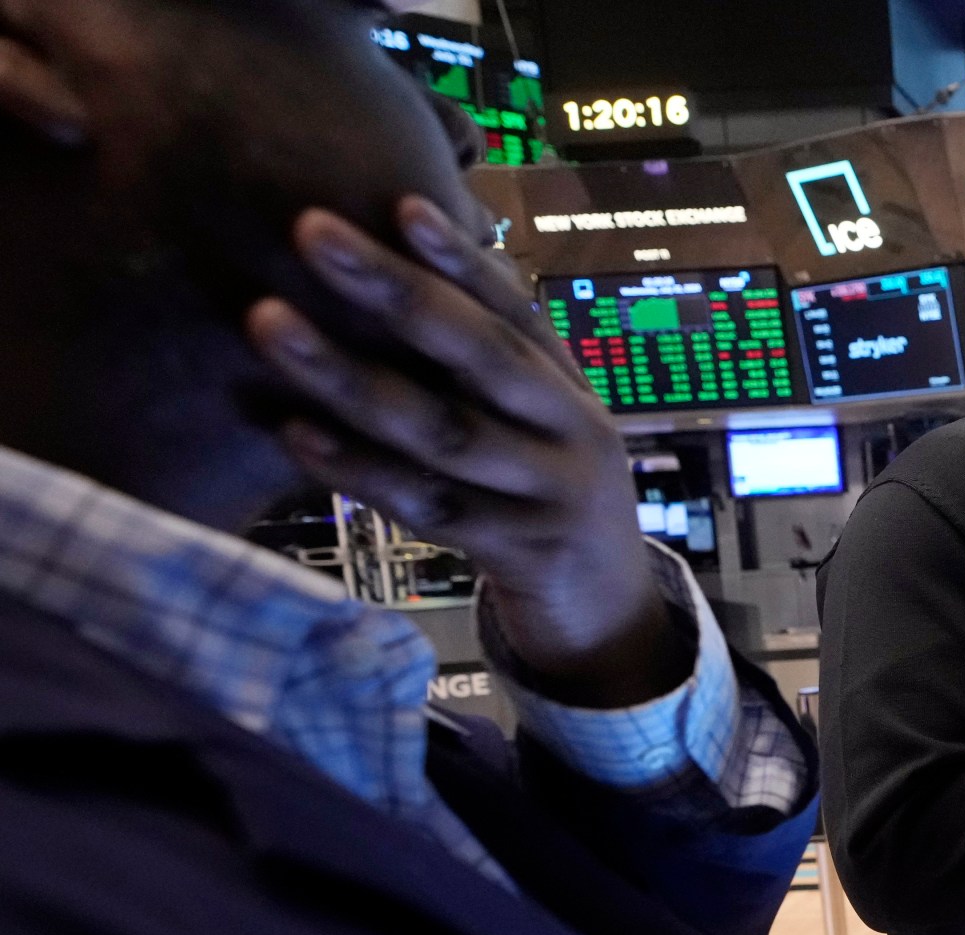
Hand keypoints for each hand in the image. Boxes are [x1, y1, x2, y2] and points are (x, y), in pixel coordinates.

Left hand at [245, 198, 686, 707]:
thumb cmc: (547, 503)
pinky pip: (426, 504)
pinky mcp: (518, 552)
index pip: (518, 310)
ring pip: (442, 429)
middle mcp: (571, 432)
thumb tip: (409, 270)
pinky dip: (357, 467)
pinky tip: (294, 431)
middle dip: (394, 288)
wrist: (612, 616)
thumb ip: (493, 367)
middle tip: (309, 230)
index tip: (399, 202)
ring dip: (349, 374)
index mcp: (572, 390)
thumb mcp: (540, 430)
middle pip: (481, 352)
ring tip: (267, 324)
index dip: (460, 258)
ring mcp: (548, 494)